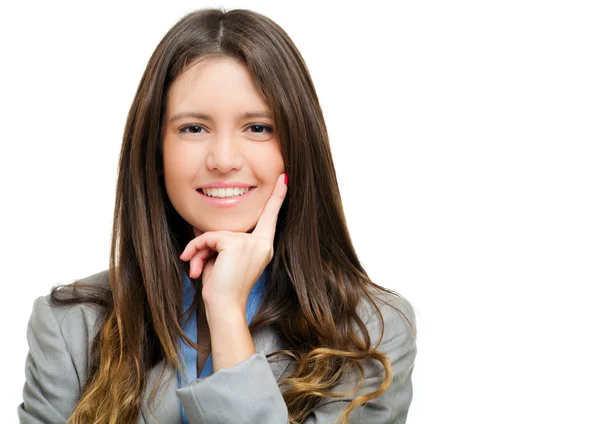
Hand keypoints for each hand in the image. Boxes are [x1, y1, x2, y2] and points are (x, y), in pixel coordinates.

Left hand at [179, 173, 287, 311]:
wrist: (224, 308)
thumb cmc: (223, 290)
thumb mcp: (223, 262)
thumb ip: (220, 243)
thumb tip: (202, 230)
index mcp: (263, 247)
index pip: (270, 218)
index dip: (277, 198)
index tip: (284, 179)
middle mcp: (262, 244)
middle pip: (227, 230)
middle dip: (206, 245)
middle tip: (194, 265)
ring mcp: (251, 243)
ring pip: (215, 234)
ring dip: (199, 250)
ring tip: (194, 268)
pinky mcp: (236, 243)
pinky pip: (209, 237)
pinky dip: (196, 249)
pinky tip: (195, 267)